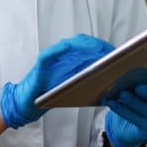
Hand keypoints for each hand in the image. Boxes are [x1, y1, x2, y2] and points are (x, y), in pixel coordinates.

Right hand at [0, 34, 114, 128]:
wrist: (28, 103)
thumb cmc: (51, 95)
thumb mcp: (74, 88)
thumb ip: (88, 80)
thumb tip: (112, 78)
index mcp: (71, 59)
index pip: (88, 46)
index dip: (103, 46)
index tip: (118, 51)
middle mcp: (62, 55)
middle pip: (81, 43)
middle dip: (97, 45)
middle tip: (111, 51)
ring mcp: (51, 57)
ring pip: (68, 45)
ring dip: (83, 45)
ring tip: (96, 49)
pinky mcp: (40, 64)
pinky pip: (49, 54)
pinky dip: (59, 50)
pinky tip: (69, 48)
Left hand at [103, 69, 146, 146]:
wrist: (130, 124)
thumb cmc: (138, 96)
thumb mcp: (143, 84)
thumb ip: (141, 75)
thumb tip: (122, 59)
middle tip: (138, 88)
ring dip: (133, 102)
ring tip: (122, 94)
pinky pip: (135, 119)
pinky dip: (122, 110)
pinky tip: (112, 103)